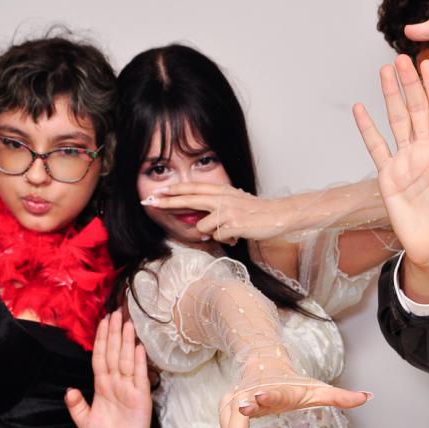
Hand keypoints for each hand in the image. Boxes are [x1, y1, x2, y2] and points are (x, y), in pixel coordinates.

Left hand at [65, 310, 152, 427]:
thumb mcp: (84, 422)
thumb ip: (76, 406)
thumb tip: (69, 390)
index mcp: (101, 384)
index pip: (100, 357)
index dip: (100, 340)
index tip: (102, 322)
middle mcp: (116, 381)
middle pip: (114, 353)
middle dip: (114, 333)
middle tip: (116, 313)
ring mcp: (129, 386)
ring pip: (126, 359)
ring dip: (126, 341)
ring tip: (127, 323)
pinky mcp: (141, 394)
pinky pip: (139, 374)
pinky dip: (139, 360)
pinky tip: (139, 347)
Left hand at [143, 182, 280, 242]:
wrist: (278, 215)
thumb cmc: (257, 211)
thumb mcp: (235, 201)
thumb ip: (217, 206)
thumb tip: (200, 223)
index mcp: (222, 191)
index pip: (193, 188)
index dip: (175, 190)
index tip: (158, 192)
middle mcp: (222, 198)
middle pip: (189, 199)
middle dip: (168, 202)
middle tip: (150, 202)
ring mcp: (227, 211)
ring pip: (203, 227)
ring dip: (212, 233)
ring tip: (228, 230)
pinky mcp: (233, 224)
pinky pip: (217, 237)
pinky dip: (226, 239)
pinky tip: (236, 235)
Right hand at [218, 358, 371, 427]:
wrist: (265, 361)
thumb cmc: (292, 382)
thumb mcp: (317, 389)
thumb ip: (340, 396)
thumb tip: (368, 397)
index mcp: (279, 391)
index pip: (270, 394)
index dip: (262, 399)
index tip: (255, 402)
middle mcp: (253, 393)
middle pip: (236, 415)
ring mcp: (237, 397)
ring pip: (227, 425)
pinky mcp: (228, 403)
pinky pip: (225, 427)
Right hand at [353, 56, 428, 277]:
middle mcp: (427, 152)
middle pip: (416, 109)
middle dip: (410, 82)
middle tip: (401, 57)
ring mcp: (406, 162)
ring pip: (396, 121)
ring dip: (390, 96)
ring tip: (384, 72)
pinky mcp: (389, 177)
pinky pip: (376, 148)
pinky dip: (367, 129)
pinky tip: (360, 110)